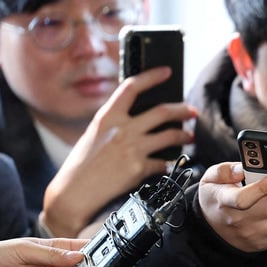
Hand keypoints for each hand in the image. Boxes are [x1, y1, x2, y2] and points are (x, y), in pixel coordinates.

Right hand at [39, 66, 195, 236]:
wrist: (73, 194)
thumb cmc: (81, 165)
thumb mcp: (94, 134)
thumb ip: (116, 123)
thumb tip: (140, 117)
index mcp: (107, 116)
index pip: (132, 87)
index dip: (152, 76)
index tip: (167, 71)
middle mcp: (122, 129)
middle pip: (162, 111)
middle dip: (182, 110)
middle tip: (192, 111)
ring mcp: (132, 148)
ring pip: (171, 135)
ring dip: (184, 135)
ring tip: (190, 136)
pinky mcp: (140, 168)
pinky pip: (164, 162)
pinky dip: (169, 162)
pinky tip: (171, 163)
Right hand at [198, 162, 266, 251]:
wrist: (209, 228)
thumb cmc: (215, 198)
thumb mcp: (211, 179)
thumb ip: (225, 170)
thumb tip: (242, 168)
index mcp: (226, 201)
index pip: (243, 198)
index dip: (262, 188)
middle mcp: (240, 219)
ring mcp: (253, 233)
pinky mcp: (262, 243)